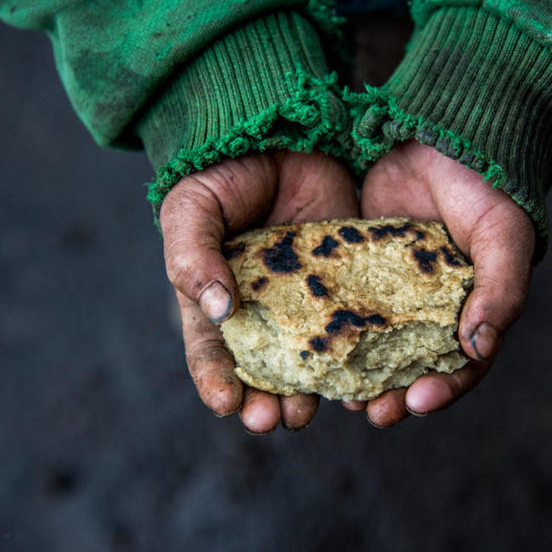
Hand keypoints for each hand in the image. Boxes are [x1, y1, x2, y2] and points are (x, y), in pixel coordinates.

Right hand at [160, 150, 358, 432]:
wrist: (283, 132)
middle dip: (265, 401)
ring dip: (309, 392)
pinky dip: (357, 358)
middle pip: (263, 371)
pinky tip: (360, 378)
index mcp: (216, 301)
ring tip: (309, 411)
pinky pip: (352, 328)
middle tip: (273, 419)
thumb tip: (216, 310)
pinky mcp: (348, 284)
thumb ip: (192, 256)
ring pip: (310, 361)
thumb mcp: (192, 209)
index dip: (217, 382)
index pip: (212, 354)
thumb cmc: (224, 172)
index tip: (227, 404)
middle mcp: (263, 312)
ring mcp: (308, 302)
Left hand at [353, 140, 534, 426]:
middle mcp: (432, 307)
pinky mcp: (358, 263)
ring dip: (357, 372)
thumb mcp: (504, 236)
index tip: (415, 403)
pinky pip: (343, 303)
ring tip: (337, 396)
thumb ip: (501, 291)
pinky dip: (330, 328)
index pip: (461, 364)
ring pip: (374, 342)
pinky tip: (311, 346)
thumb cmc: (489, 186)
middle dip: (393, 394)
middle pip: (413, 364)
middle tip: (370, 414)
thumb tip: (479, 349)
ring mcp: (393, 288)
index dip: (442, 389)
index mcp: (474, 308)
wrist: (446, 130)